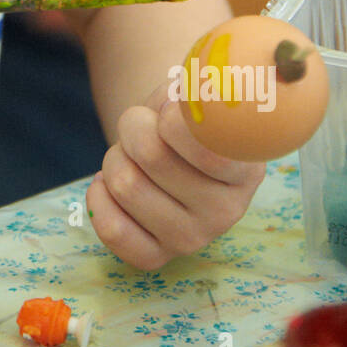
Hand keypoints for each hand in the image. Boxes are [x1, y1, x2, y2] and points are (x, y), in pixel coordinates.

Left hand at [86, 80, 265, 269]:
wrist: (173, 150)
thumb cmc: (184, 116)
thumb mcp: (196, 93)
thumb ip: (192, 89)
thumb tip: (178, 98)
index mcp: (247, 168)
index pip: (206, 148)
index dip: (169, 116)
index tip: (167, 106)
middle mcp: (227, 212)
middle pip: (151, 156)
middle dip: (134, 126)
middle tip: (142, 124)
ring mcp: (192, 239)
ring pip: (124, 184)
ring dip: (115, 157)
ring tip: (131, 154)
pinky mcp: (157, 257)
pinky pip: (110, 227)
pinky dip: (99, 195)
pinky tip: (111, 183)